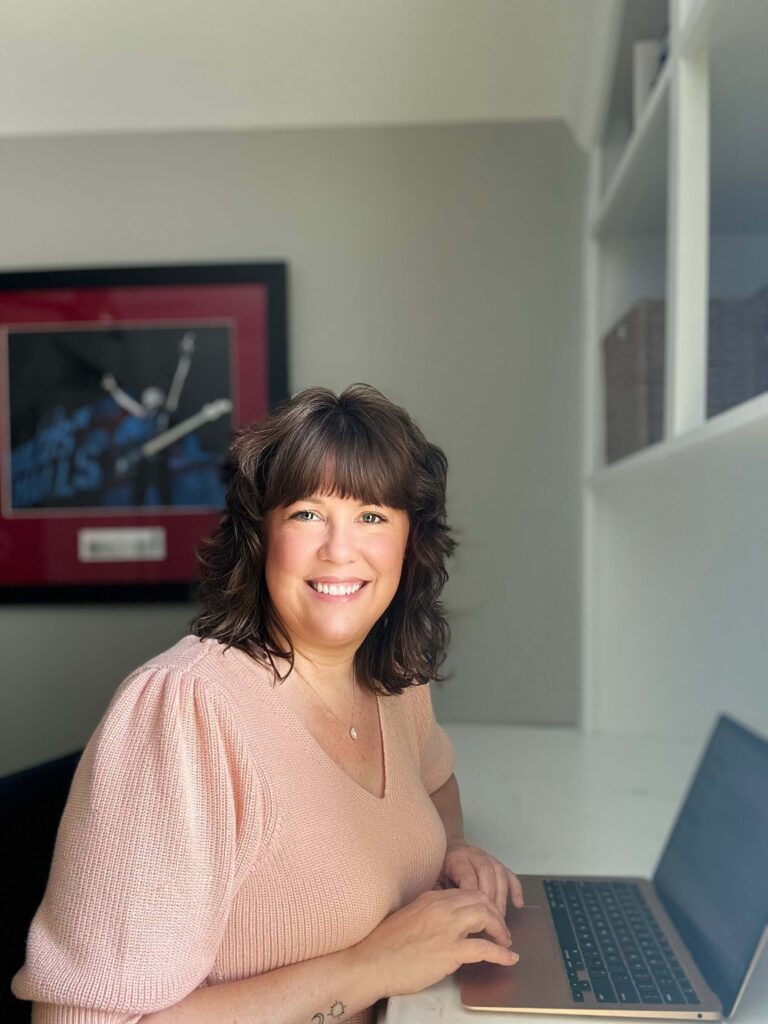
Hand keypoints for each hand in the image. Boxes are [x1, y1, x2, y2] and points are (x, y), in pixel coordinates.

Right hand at [354, 887, 518, 998]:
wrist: (370, 962)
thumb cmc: (385, 945)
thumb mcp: (410, 917)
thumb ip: (429, 914)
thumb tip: (445, 922)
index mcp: (432, 898)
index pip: (468, 892)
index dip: (484, 904)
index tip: (488, 917)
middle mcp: (442, 908)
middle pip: (482, 900)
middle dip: (497, 914)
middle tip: (501, 930)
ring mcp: (447, 928)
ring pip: (487, 916)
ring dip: (501, 929)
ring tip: (505, 942)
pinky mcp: (449, 951)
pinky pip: (485, 948)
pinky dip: (502, 953)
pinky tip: (509, 958)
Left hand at [440, 841, 523, 916]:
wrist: (442, 850)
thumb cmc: (437, 871)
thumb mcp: (433, 880)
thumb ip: (440, 895)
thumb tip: (445, 915)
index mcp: (456, 858)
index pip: (468, 877)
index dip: (473, 898)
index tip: (474, 916)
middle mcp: (473, 855)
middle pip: (487, 873)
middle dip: (490, 899)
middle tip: (491, 923)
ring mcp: (486, 857)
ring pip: (499, 873)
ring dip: (501, 897)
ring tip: (500, 920)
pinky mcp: (495, 863)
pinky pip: (509, 874)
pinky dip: (516, 889)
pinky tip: (518, 904)